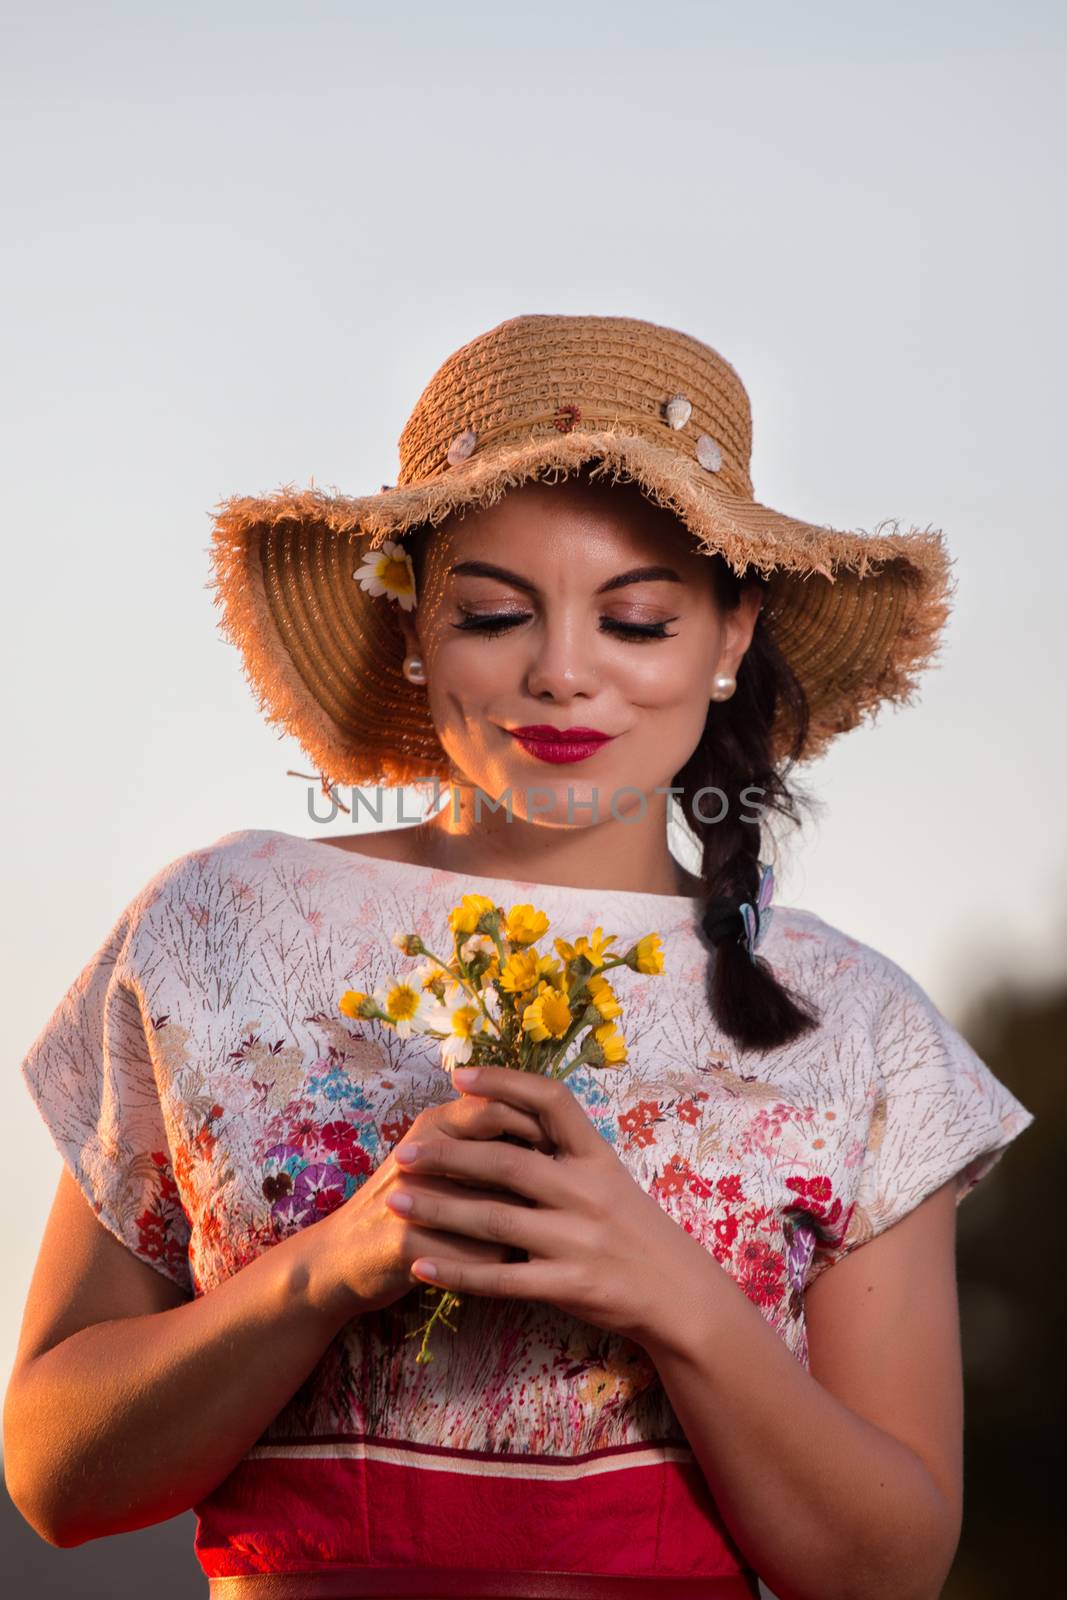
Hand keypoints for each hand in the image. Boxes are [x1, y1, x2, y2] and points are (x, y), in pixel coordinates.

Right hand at [298, 1079, 554, 1324]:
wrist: (343, 1257)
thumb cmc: (409, 1201)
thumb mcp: (439, 1157)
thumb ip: (484, 1137)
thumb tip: (553, 1128)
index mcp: (436, 1124)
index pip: (498, 1107)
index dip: (541, 1127)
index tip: (570, 1150)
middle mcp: (422, 1151)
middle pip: (499, 1155)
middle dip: (541, 1182)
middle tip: (569, 1197)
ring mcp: (410, 1197)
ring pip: (492, 1211)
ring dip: (524, 1228)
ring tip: (549, 1237)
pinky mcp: (405, 1243)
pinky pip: (470, 1256)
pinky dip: (496, 1264)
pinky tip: (515, 1269)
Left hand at [382, 1064, 713, 1348]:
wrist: (681, 1296)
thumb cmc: (636, 1231)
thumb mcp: (611, 1178)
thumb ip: (564, 1153)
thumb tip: (506, 1114)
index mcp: (597, 1157)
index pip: (550, 1102)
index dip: (504, 1083)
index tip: (459, 1077)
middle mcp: (587, 1192)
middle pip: (507, 1163)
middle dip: (449, 1156)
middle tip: (406, 1151)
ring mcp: (579, 1241)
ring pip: (495, 1220)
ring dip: (440, 1211)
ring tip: (395, 1202)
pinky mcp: (570, 1286)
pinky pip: (502, 1279)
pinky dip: (458, 1272)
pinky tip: (421, 1265)